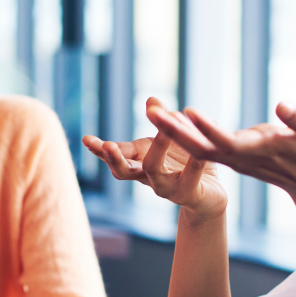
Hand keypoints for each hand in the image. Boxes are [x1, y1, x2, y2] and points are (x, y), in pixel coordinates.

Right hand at [83, 97, 227, 221]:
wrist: (209, 196)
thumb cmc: (185, 164)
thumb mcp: (173, 137)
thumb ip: (162, 120)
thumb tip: (151, 100)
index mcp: (140, 161)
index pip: (115, 154)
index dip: (99, 148)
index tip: (85, 139)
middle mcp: (148, 177)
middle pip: (123, 171)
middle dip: (114, 158)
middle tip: (107, 146)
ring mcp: (167, 187)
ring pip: (154, 172)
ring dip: (157, 150)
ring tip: (164, 132)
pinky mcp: (189, 193)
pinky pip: (189, 177)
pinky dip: (194, 162)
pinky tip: (199, 151)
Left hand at [145, 101, 295, 203]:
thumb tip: (282, 106)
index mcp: (266, 152)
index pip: (232, 143)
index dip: (210, 130)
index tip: (189, 113)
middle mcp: (247, 158)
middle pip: (206, 147)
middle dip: (179, 132)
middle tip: (153, 112)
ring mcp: (238, 159)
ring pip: (201, 147)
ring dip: (176, 132)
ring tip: (153, 111)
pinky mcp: (235, 155)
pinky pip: (205, 145)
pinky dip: (186, 131)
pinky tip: (169, 116)